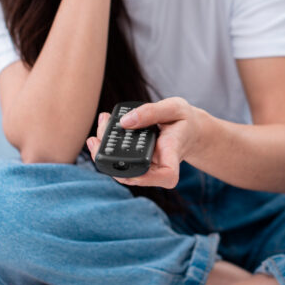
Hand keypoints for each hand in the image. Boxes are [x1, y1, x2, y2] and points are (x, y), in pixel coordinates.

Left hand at [86, 98, 202, 188]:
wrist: (189, 130)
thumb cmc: (184, 120)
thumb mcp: (175, 107)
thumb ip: (151, 112)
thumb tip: (125, 122)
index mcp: (173, 155)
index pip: (167, 175)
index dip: (148, 177)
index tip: (131, 164)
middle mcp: (159, 167)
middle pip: (133, 175)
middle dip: (109, 160)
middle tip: (96, 138)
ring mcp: (147, 168)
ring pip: (121, 170)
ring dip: (104, 150)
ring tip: (102, 122)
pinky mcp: (138, 163)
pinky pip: (120, 161)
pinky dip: (108, 144)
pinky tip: (104, 126)